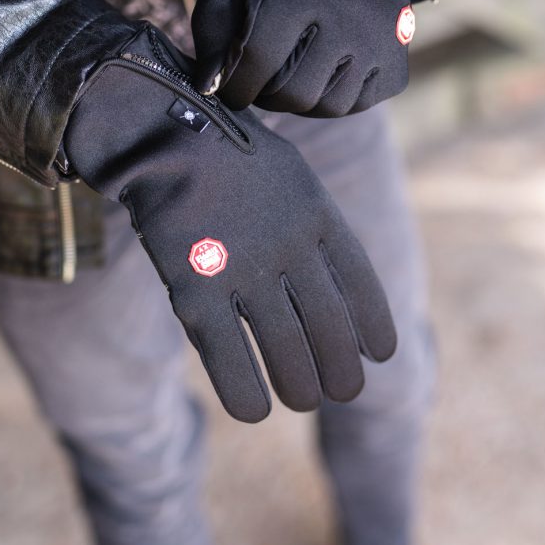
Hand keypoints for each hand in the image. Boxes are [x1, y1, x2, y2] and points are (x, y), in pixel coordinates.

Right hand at [63, 24, 396, 421]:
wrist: (164, 133)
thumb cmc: (227, 151)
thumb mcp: (290, 174)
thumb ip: (312, 220)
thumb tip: (332, 270)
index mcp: (317, 215)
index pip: (362, 286)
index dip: (375, 327)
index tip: (381, 355)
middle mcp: (289, 247)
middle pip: (330, 329)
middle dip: (342, 372)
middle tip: (344, 393)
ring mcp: (243, 270)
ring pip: (286, 350)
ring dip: (301, 387)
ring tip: (304, 401)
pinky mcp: (195, 289)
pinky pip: (228, 356)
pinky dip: (244, 391)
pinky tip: (253, 411)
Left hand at [191, 0, 423, 115]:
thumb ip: (215, 21)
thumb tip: (209, 83)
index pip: (258, 57)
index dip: (233, 83)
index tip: (226, 86)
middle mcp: (351, 13)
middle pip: (293, 90)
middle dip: (264, 94)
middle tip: (259, 77)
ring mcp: (382, 40)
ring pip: (327, 105)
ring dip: (298, 99)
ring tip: (289, 74)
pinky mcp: (399, 61)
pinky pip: (357, 104)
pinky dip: (333, 98)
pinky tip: (323, 72)